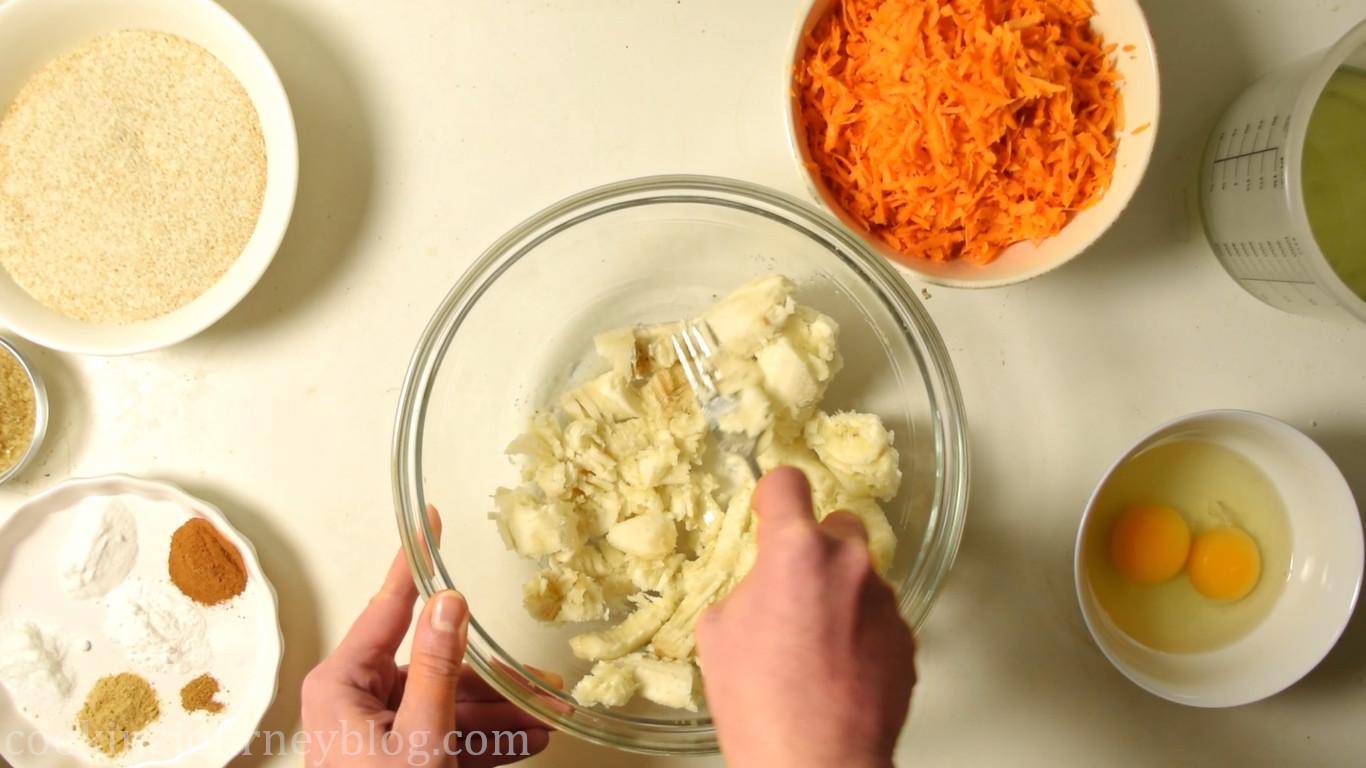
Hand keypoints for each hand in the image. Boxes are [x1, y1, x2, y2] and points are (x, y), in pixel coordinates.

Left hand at [301, 510, 554, 766]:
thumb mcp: (422, 740)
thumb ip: (438, 668)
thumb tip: (449, 602)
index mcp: (342, 683)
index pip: (387, 606)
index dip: (413, 561)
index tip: (429, 521)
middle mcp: (353, 700)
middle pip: (433, 663)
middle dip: (492, 677)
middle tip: (539, 678)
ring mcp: (371, 732)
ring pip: (446, 702)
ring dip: (498, 714)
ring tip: (546, 720)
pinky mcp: (390, 759)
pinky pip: (442, 733)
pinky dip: (483, 739)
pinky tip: (525, 743)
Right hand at [697, 467, 916, 767]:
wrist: (816, 764)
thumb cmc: (759, 704)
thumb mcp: (720, 632)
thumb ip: (748, 586)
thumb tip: (762, 585)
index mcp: (796, 552)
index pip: (788, 483)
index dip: (774, 494)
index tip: (772, 506)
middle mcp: (849, 565)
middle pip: (838, 523)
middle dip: (816, 547)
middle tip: (793, 587)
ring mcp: (885, 601)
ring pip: (861, 574)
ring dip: (841, 593)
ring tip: (814, 643)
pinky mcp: (906, 638)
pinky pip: (879, 616)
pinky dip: (862, 630)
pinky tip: (839, 666)